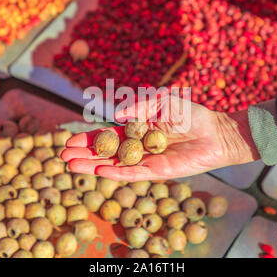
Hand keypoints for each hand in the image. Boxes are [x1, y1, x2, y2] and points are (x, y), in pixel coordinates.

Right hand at [61, 94, 259, 181]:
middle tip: (61, 156)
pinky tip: (98, 171)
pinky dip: (115, 173)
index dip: (88, 138)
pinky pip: (133, 174)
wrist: (215, 132)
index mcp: (137, 129)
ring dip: (93, 165)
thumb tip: (117, 116)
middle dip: (84, 153)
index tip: (68, 140)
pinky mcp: (157, 172)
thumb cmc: (191, 114)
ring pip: (114, 165)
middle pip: (105, 152)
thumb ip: (140, 107)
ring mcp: (145, 161)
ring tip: (71, 166)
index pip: (106, 135)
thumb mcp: (163, 102)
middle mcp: (137, 146)